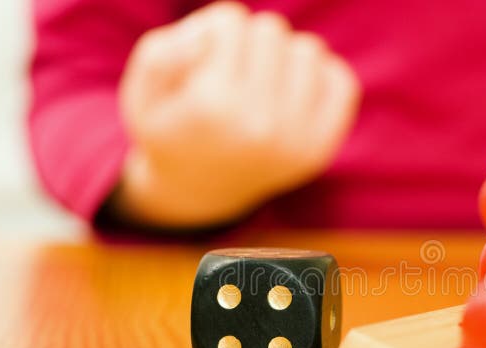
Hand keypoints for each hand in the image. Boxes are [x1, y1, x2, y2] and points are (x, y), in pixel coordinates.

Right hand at [115, 2, 360, 227]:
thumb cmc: (170, 128)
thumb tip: (219, 37)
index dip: (212, 31)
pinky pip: (342, 82)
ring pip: (310, 50)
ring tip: (262, 81)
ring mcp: (296, 140)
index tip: (202, 62)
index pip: (231, 20)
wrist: (198, 190)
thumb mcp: (143, 88)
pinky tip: (292, 92)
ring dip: (285, 56)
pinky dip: (320, 76)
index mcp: (213, 106)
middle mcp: (260, 125)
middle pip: (272, 30)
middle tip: (233, 71)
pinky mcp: (320, 148)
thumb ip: (165, 49)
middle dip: (249, 41)